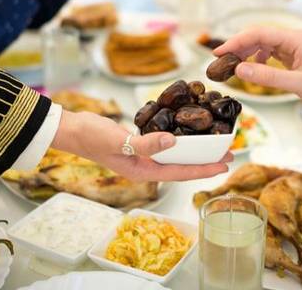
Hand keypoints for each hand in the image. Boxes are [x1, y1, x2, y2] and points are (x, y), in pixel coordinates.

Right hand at [51, 111, 230, 181]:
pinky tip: (189, 133)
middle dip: (205, 161)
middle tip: (229, 153)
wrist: (73, 129)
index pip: (180, 173)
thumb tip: (172, 142)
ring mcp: (142, 156)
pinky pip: (165, 144)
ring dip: (195, 150)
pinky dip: (180, 140)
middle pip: (182, 166)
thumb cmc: (91, 137)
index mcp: (142, 171)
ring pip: (176, 156)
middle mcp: (145, 166)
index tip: (224, 163)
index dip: (203, 169)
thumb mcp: (118, 141)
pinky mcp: (139, 144)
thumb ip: (145, 144)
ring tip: (215, 144)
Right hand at [214, 27, 301, 133]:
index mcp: (296, 38)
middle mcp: (293, 38)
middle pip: (259, 35)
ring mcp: (293, 46)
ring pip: (263, 43)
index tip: (219, 52)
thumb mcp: (297, 84)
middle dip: (238, 46)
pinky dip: (257, 58)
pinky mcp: (293, 55)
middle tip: (220, 61)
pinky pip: (270, 51)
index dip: (236, 41)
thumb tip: (239, 69)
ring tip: (233, 66)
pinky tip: (253, 67)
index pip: (259, 33)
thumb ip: (268, 77)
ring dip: (246, 52)